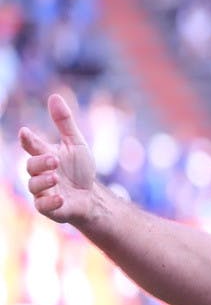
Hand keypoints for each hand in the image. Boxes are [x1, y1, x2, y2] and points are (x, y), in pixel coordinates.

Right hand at [19, 93, 97, 223]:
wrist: (90, 196)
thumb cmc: (80, 169)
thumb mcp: (76, 143)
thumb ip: (64, 122)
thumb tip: (54, 96)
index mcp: (45, 156)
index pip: (32, 146)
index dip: (28, 140)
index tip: (25, 132)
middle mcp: (40, 173)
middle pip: (31, 166)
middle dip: (40, 163)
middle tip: (54, 160)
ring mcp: (43, 191)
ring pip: (34, 186)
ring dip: (44, 181)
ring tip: (56, 177)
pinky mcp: (49, 208)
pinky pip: (43, 206)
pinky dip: (50, 202)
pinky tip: (60, 197)